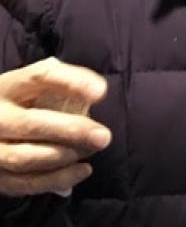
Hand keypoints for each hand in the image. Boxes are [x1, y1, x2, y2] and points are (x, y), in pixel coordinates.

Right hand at [0, 57, 110, 196]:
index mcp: (9, 86)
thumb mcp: (35, 85)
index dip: (72, 82)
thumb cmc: (24, 101)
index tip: (101, 92)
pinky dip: (56, 179)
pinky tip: (83, 170)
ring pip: (24, 157)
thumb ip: (62, 83)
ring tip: (93, 149)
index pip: (41, 77)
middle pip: (30, 123)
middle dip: (70, 130)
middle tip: (103, 135)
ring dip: (63, 156)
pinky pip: (24, 182)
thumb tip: (98, 92)